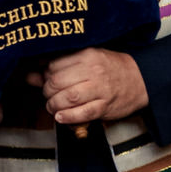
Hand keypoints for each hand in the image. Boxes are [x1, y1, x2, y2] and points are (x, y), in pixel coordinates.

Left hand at [29, 49, 147, 125]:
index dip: (45, 75)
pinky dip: (68, 117)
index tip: (48, 79)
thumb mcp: (86, 60)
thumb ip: (58, 67)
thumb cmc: (109, 69)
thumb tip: (29, 76)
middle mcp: (93, 70)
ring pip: (68, 98)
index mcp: (87, 54)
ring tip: (54, 107)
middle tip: (50, 95)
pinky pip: (82, 113)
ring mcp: (100, 89)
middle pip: (57, 82)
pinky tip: (61, 117)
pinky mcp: (106, 106)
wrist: (140, 80)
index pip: (54, 65)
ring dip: (54, 105)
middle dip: (47, 92)